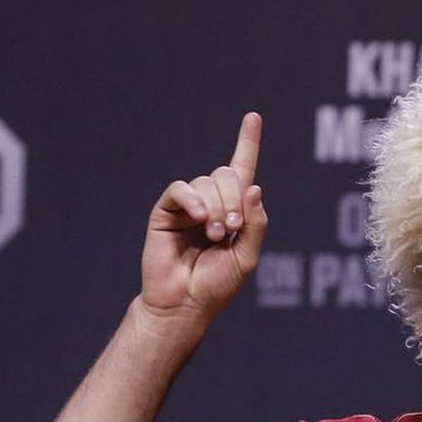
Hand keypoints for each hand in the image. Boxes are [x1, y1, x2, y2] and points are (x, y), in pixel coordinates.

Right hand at [140, 112, 267, 322]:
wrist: (184, 304)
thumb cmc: (216, 286)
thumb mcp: (247, 258)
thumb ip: (255, 225)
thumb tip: (254, 187)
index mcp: (232, 212)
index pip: (242, 171)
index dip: (247, 144)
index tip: (253, 117)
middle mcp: (210, 203)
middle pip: (227, 175)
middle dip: (234, 200)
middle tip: (231, 229)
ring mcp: (188, 206)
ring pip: (207, 182)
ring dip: (217, 208)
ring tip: (214, 236)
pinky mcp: (166, 210)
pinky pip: (182, 189)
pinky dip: (194, 201)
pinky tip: (200, 220)